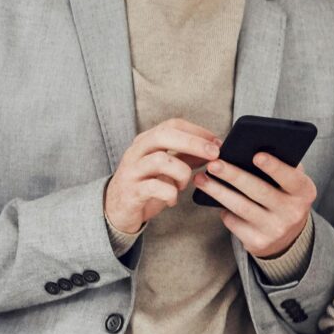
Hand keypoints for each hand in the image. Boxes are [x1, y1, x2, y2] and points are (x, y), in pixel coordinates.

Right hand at [103, 118, 221, 239]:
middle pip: (164, 135)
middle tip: (214, 154)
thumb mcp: (168, 167)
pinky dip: (170, 194)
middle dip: (194, 143)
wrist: (116, 209)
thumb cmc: (147, 184)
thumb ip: (187, 156)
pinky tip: (172, 199)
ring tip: (184, 185)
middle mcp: (137, 151)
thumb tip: (214, 148)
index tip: (217, 142)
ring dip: (182, 173)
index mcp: (147, 141)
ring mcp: (132, 171)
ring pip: (161, 160)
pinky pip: (155, 187)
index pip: (172, 125)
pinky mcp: (131, 192)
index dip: (198, 131)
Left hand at [194, 151, 319, 260]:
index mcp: (304, 192)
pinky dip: (223, 209)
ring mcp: (275, 230)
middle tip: (214, 164)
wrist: (286, 236)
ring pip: (241, 207)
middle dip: (234, 176)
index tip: (256, 155)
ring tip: (201, 178)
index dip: (275, 167)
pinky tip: (214, 199)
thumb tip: (248, 148)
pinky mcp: (258, 242)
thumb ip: (280, 166)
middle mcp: (293, 213)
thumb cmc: (283, 196)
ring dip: (218, 191)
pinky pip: (234, 222)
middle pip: (260, 191)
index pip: (291, 178)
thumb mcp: (290, 183)